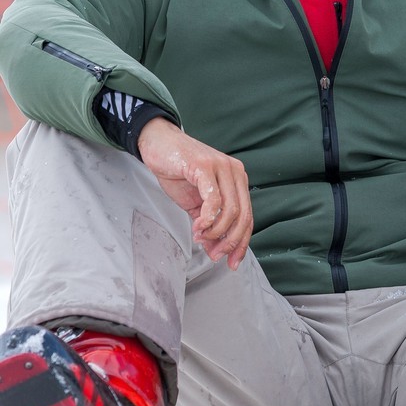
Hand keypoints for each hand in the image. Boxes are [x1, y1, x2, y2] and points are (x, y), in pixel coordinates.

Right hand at [138, 117, 252, 269]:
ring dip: (216, 232)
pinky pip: (214, 198)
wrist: (158, 144)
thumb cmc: (178, 171)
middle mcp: (235, 172)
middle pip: (243, 216)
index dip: (241, 243)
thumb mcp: (195, 203)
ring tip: (200, 237)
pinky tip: (198, 226)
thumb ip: (207, 225)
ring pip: (231, 210)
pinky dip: (208, 218)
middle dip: (230, 241)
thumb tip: (214, 251)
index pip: (247, 217)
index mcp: (237, 181)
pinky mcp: (205, 166)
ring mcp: (221, 167)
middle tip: (214, 254)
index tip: (232, 262)